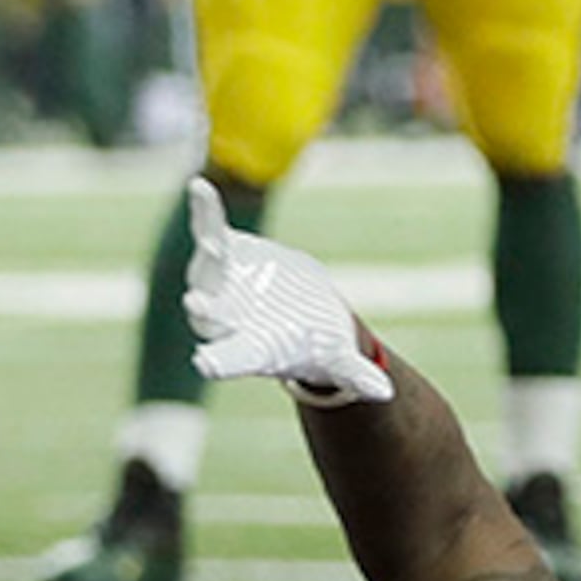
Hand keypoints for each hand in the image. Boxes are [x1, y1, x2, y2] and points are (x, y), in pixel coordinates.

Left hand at [184, 180, 394, 404]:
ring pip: (208, 269)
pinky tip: (199, 188)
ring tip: (211, 242)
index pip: (233, 358)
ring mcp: (221, 285)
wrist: (302, 312)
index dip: (220, 360)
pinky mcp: (226, 253)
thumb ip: (355, 373)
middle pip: (212, 314)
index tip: (205, 363)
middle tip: (195, 302)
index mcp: (252, 350)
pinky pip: (211, 230)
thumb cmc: (318, 344)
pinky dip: (206, 213)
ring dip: (209, 256)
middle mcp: (227, 319)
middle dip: (205, 307)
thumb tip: (385, 392)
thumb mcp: (338, 360)